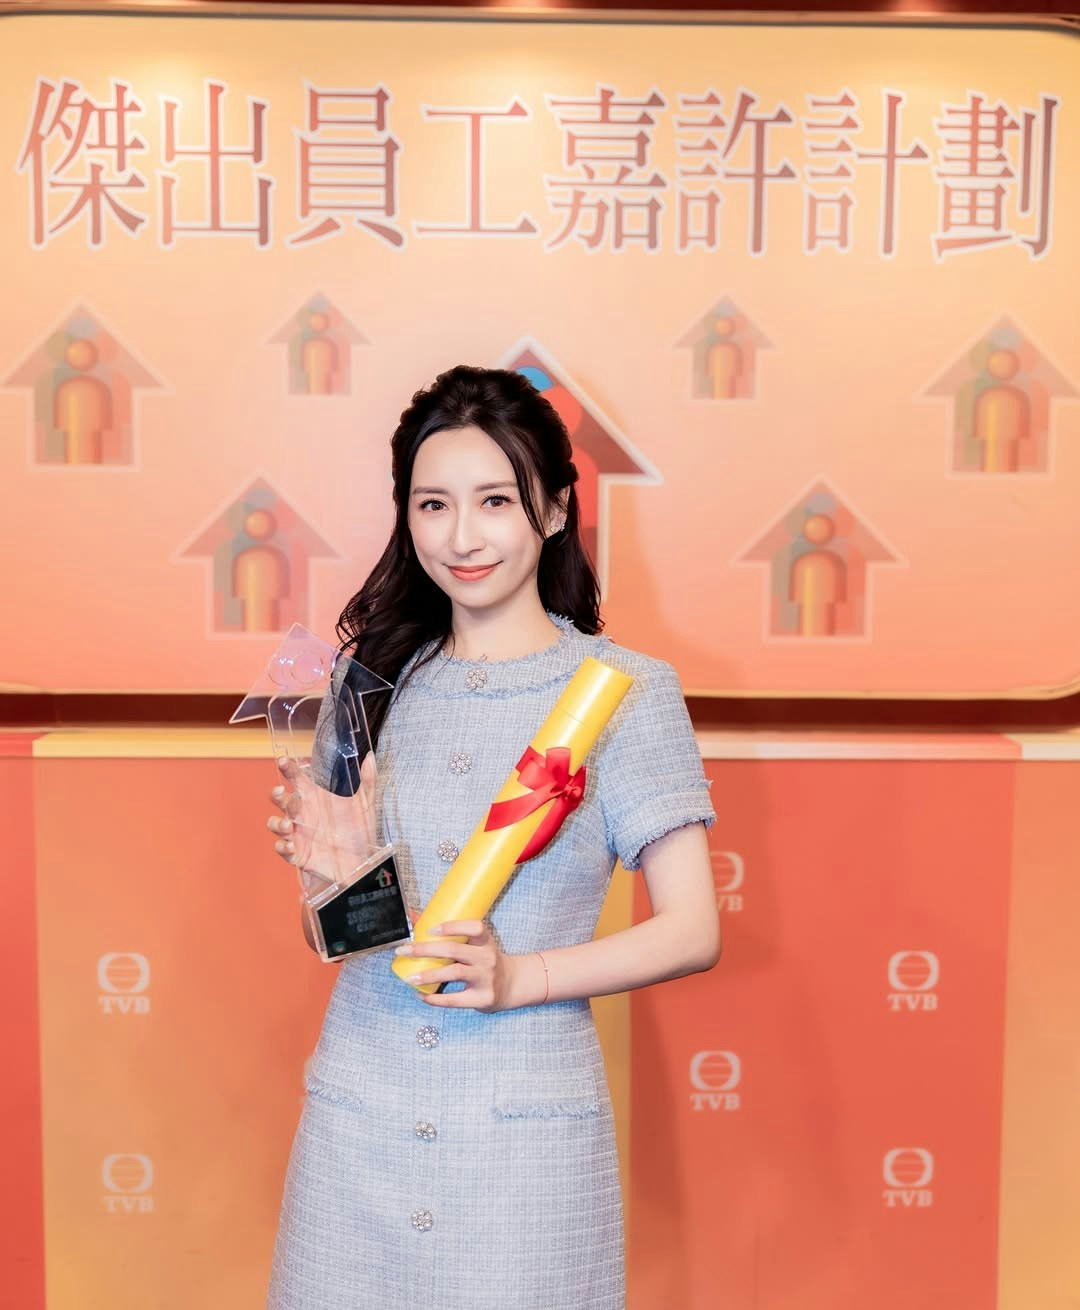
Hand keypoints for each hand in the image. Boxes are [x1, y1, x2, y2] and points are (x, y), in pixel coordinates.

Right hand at [266, 752, 377, 891]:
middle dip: (277, 795)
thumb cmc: (360, 830)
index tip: (283, 761)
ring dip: (278, 823)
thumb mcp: (366, 804)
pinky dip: (283, 847)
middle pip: (281, 800)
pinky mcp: (298, 853)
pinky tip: (291, 846)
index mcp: (315, 798)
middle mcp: (303, 813)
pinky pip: (283, 849)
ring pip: (276, 824)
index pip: (297, 778)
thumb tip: (370, 757)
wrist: (362, 862)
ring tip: (288, 825)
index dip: (288, 768)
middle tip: (282, 792)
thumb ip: (367, 780)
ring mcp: (298, 833)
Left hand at [395, 920, 539, 1012]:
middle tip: (404, 951)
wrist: (511, 984)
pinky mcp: (482, 998)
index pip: (475, 928)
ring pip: (454, 973)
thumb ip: (450, 934)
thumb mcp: (476, 944)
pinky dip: (435, 999)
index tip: (431, 929)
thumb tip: (412, 917)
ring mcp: (485, 978)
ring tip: (410, 978)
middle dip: (426, 950)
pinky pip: (455, 999)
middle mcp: (487, 958)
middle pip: (455, 950)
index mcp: (485, 942)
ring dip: (429, 974)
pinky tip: (421, 995)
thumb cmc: (485, 960)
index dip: (453, 927)